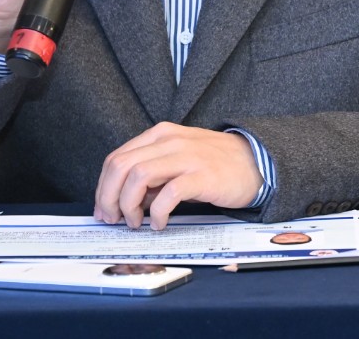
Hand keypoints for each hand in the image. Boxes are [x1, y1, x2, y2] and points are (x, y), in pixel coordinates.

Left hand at [94, 122, 261, 229]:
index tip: (104, 209)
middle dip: (109, 197)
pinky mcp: (201, 175)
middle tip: (113, 219)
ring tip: (136, 222)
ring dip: (129, 205)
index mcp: (159, 135)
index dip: (103, 187)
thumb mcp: (177, 161)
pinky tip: (159, 223)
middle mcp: (168, 141)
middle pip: (120, 166)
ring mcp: (185, 157)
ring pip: (138, 176)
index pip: (116, 158)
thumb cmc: (214, 164)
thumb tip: (125, 200)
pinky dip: (157, 212)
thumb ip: (152, 174)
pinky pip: (168, 193)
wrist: (255, 162)